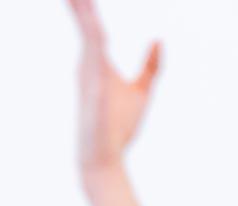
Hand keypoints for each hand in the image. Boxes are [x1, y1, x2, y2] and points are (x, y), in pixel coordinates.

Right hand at [66, 0, 160, 175]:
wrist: (107, 159)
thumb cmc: (119, 129)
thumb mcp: (141, 91)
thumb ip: (150, 66)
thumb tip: (158, 39)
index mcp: (99, 64)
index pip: (94, 28)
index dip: (88, 9)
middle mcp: (88, 66)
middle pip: (86, 26)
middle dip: (80, 6)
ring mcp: (88, 77)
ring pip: (88, 35)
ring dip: (83, 14)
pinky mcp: (93, 90)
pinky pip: (94, 59)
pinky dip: (93, 38)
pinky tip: (95, 27)